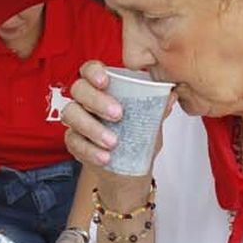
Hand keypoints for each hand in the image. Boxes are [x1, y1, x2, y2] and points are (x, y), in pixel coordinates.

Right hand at [60, 61, 174, 178]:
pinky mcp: (73, 142)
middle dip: (96, 100)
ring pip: (71, 114)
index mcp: (104, 88)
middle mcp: (86, 101)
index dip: (93, 72)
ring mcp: (77, 121)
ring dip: (92, 127)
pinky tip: (105, 157)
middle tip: (118, 114)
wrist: (129, 172)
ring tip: (113, 142)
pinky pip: (74, 142)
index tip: (105, 82)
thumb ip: (157, 109)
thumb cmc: (138, 138)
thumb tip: (171, 96)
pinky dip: (90, 150)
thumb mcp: (150, 123)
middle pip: (79, 89)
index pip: (90, 70)